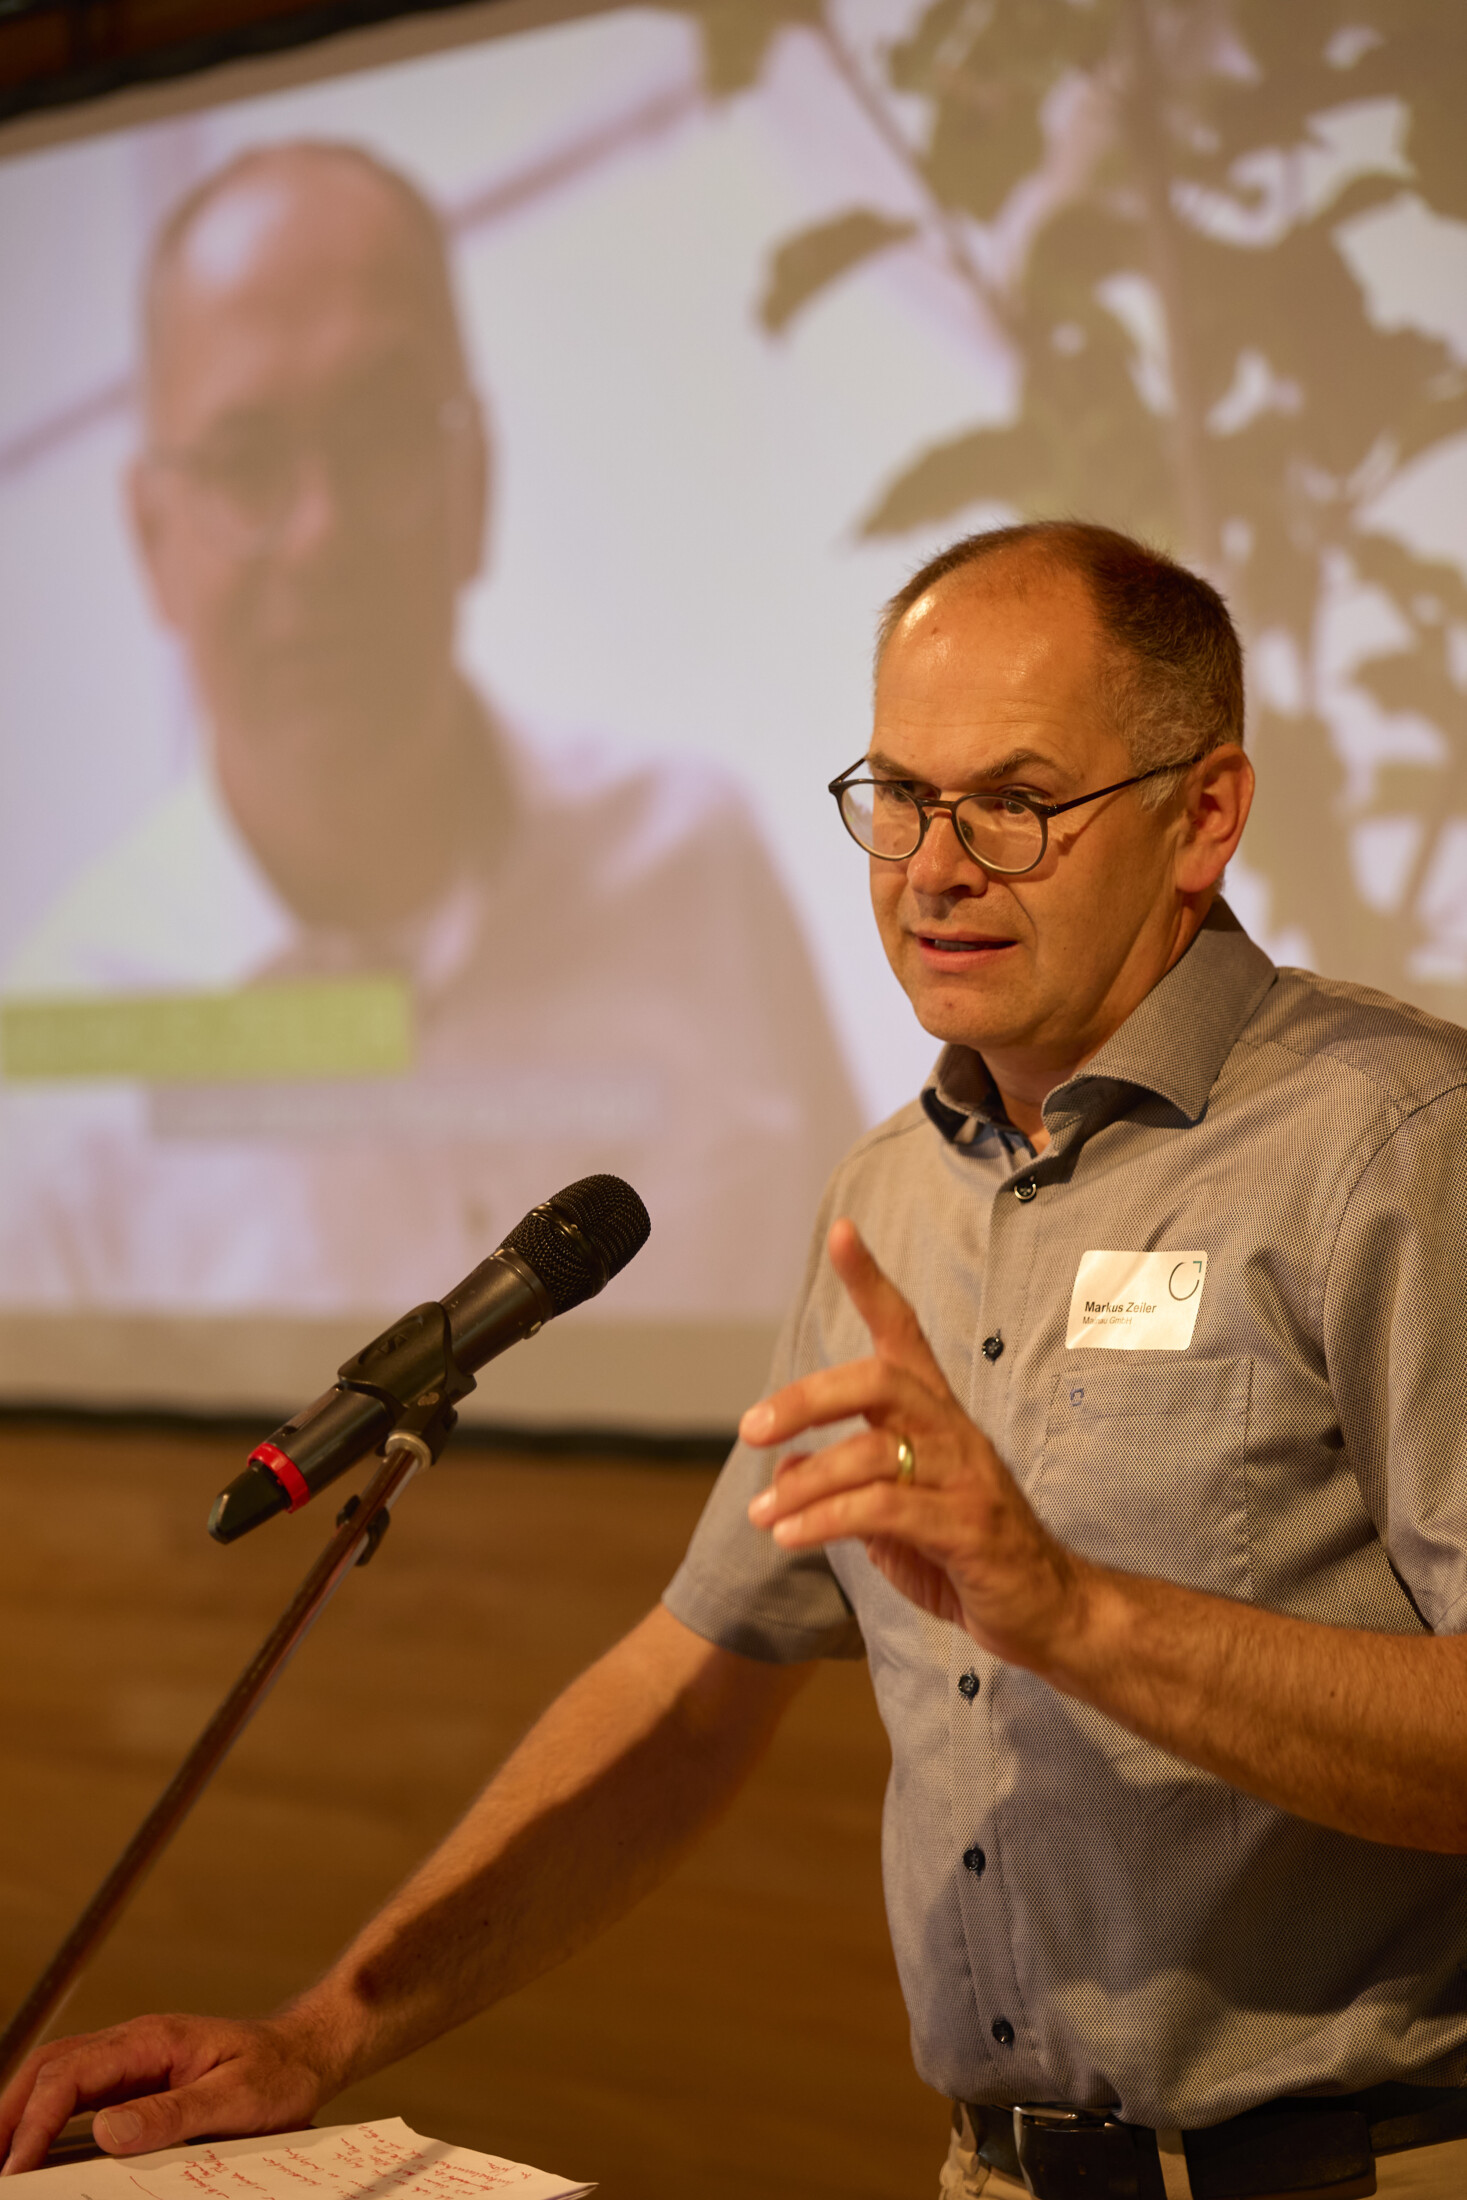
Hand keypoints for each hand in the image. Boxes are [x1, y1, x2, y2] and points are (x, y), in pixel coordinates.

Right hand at [0, 2010, 338, 2176]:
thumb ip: (173, 2113)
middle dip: (11, 2112)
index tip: (17, 2168)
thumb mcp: (236, 2099)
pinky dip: (48, 2116)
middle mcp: (135, 2043)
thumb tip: (107, 2131)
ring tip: (4, 2159)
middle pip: (51, 2067)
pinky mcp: (138, 2079)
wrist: (305, 2054)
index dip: (36, 2122)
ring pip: (58, 2075)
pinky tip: (37, 2146)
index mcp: (152, 2040)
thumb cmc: (279, 2073)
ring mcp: (134, 2059)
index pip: (71, 2075)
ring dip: (23, 2113)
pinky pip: (80, 2091)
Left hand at [743, 1219, 1085, 1669]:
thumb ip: (843, 1484)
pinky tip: (789, 1537)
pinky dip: (826, 1521)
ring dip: (804, 1483)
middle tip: (751, 1429)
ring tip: (761, 1515)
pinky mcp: (967, 1528)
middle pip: (879, 1381)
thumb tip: (782, 1467)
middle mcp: (953, 1433)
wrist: (1049, 1612)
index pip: (904, 1332)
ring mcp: (965, 1477)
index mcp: (936, 1417)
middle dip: (808, 1400)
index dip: (873, 1281)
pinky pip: (885, 1510)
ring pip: (874, 1452)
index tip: (843, 1232)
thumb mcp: (893, 1516)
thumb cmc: (966, 1555)